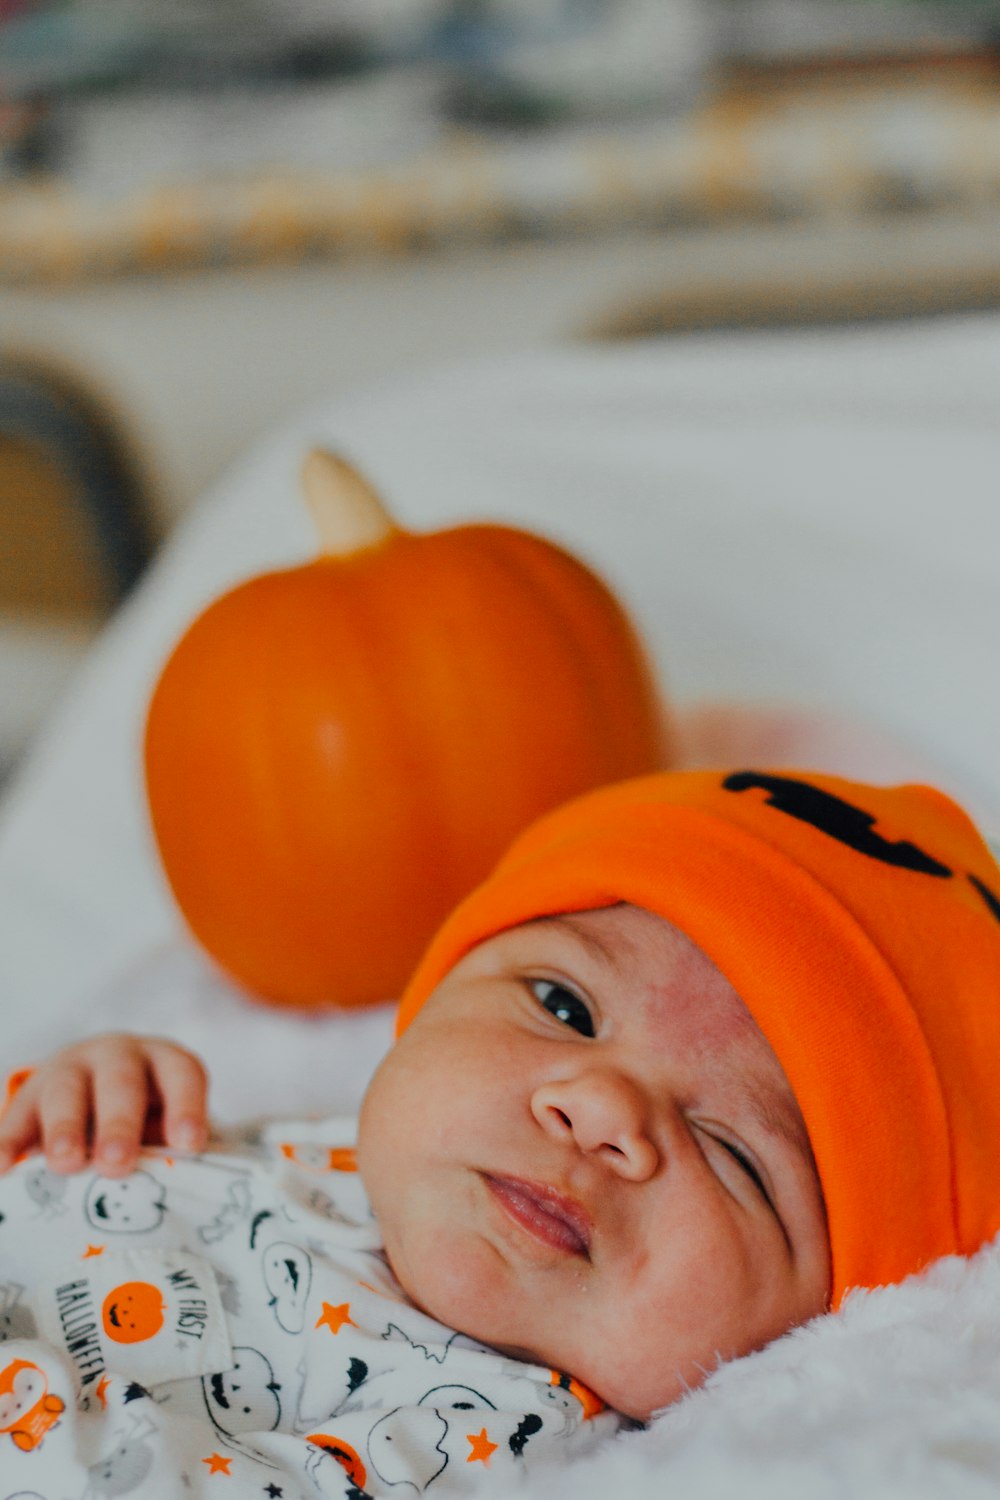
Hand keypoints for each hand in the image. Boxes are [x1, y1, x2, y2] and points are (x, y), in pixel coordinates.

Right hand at [0, 1034, 208, 1177]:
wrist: (94, 1094)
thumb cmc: (147, 1120)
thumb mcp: (165, 1126)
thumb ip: (170, 1151)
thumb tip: (179, 1193)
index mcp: (163, 1061)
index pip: (181, 1074)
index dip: (187, 1107)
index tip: (189, 1145)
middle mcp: (118, 1056)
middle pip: (121, 1082)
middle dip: (119, 1123)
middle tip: (117, 1163)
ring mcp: (71, 1070)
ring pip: (67, 1091)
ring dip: (66, 1128)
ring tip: (67, 1164)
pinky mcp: (30, 1095)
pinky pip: (18, 1115)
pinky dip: (10, 1141)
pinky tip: (4, 1168)